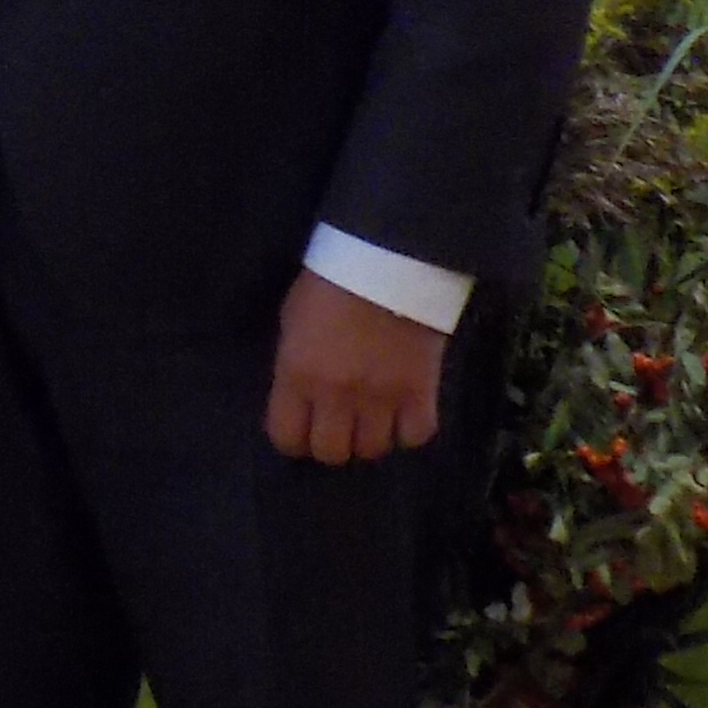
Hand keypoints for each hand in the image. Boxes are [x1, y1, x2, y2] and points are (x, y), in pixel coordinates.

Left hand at [265, 269, 444, 465]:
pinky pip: (415, 435)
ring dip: (371, 436)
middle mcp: (336, 395)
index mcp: (296, 375)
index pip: (287, 437)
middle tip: (341, 423)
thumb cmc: (331, 279)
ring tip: (374, 417)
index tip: (303, 428)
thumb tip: (299, 395)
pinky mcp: (421, 391)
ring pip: (373, 450)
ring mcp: (380, 397)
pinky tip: (406, 412)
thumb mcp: (293, 321)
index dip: (294, 439)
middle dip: (333, 441)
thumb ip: (295, 365)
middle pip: (331, 452)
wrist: (390, 255)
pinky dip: (410, 430)